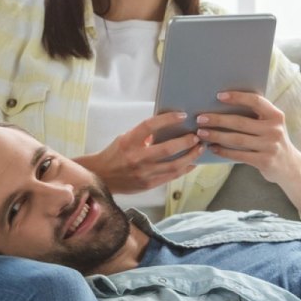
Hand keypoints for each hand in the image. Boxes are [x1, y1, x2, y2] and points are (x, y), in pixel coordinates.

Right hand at [77, 113, 202, 192]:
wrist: (101, 177)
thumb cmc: (115, 154)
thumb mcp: (125, 138)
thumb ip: (143, 134)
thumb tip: (168, 126)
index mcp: (128, 142)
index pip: (150, 126)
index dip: (167, 119)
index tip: (182, 115)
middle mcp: (136, 158)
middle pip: (167, 149)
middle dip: (185, 142)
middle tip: (196, 136)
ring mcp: (143, 173)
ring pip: (173, 166)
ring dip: (190, 157)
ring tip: (199, 149)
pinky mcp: (148, 184)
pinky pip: (171, 177)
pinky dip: (184, 169)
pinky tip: (192, 163)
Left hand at [194, 92, 296, 182]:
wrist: (290, 166)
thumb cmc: (272, 140)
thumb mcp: (270, 125)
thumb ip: (255, 116)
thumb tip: (222, 106)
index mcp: (276, 116)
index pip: (255, 101)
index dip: (237, 97)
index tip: (218, 96)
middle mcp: (274, 130)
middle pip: (241, 122)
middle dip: (218, 119)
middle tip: (200, 118)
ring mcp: (270, 146)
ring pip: (237, 139)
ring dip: (216, 135)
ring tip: (202, 132)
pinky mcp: (264, 161)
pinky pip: (239, 155)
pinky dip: (223, 151)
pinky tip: (212, 147)